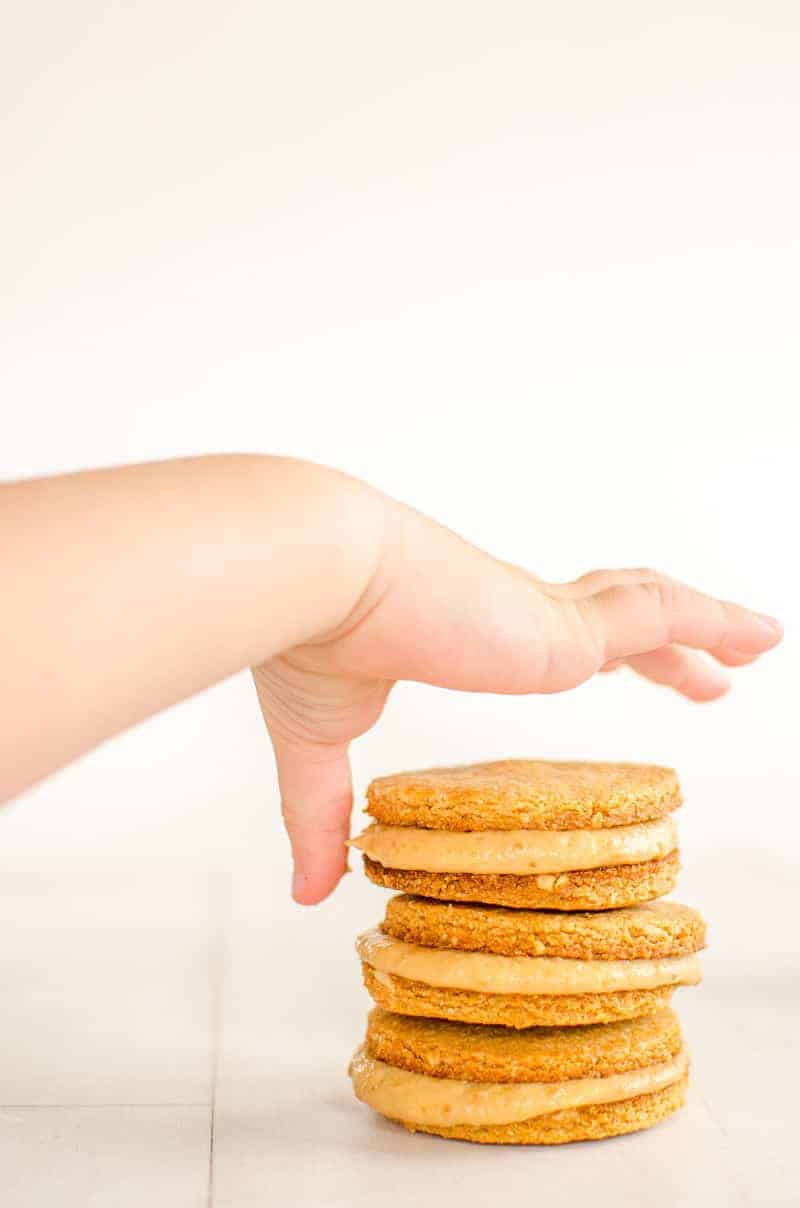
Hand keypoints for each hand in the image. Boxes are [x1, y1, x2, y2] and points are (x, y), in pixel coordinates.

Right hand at [254, 497, 781, 903]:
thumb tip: (307, 894)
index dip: (598, 650)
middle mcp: (516, 616)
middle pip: (616, 622)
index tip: (621, 665)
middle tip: (707, 672)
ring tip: (753, 645)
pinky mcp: (565, 629)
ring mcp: (545, 619)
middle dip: (664, 649)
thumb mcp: (319, 740)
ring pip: (649, 612)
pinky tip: (760, 636)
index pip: (554, 635)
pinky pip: (663, 617)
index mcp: (469, 630)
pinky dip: (715, 620)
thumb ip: (322, 815)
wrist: (318, 577)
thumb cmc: (311, 639)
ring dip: (703, 628)